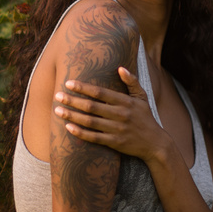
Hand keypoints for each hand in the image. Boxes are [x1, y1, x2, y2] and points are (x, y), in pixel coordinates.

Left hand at [55, 67, 169, 162]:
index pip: (101, 92)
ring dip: (72, 116)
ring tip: (57, 110)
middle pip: (92, 106)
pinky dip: (80, 133)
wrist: (155, 144)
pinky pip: (94, 137)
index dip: (83, 87)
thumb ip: (132, 82)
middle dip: (73, 100)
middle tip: (57, 95)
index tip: (68, 83)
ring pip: (90, 122)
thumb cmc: (145, 118)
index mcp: (126, 102)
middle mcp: (121, 115)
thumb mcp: (142, 97)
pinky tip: (68, 128)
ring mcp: (117, 130)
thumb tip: (120, 68)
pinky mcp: (115, 143)